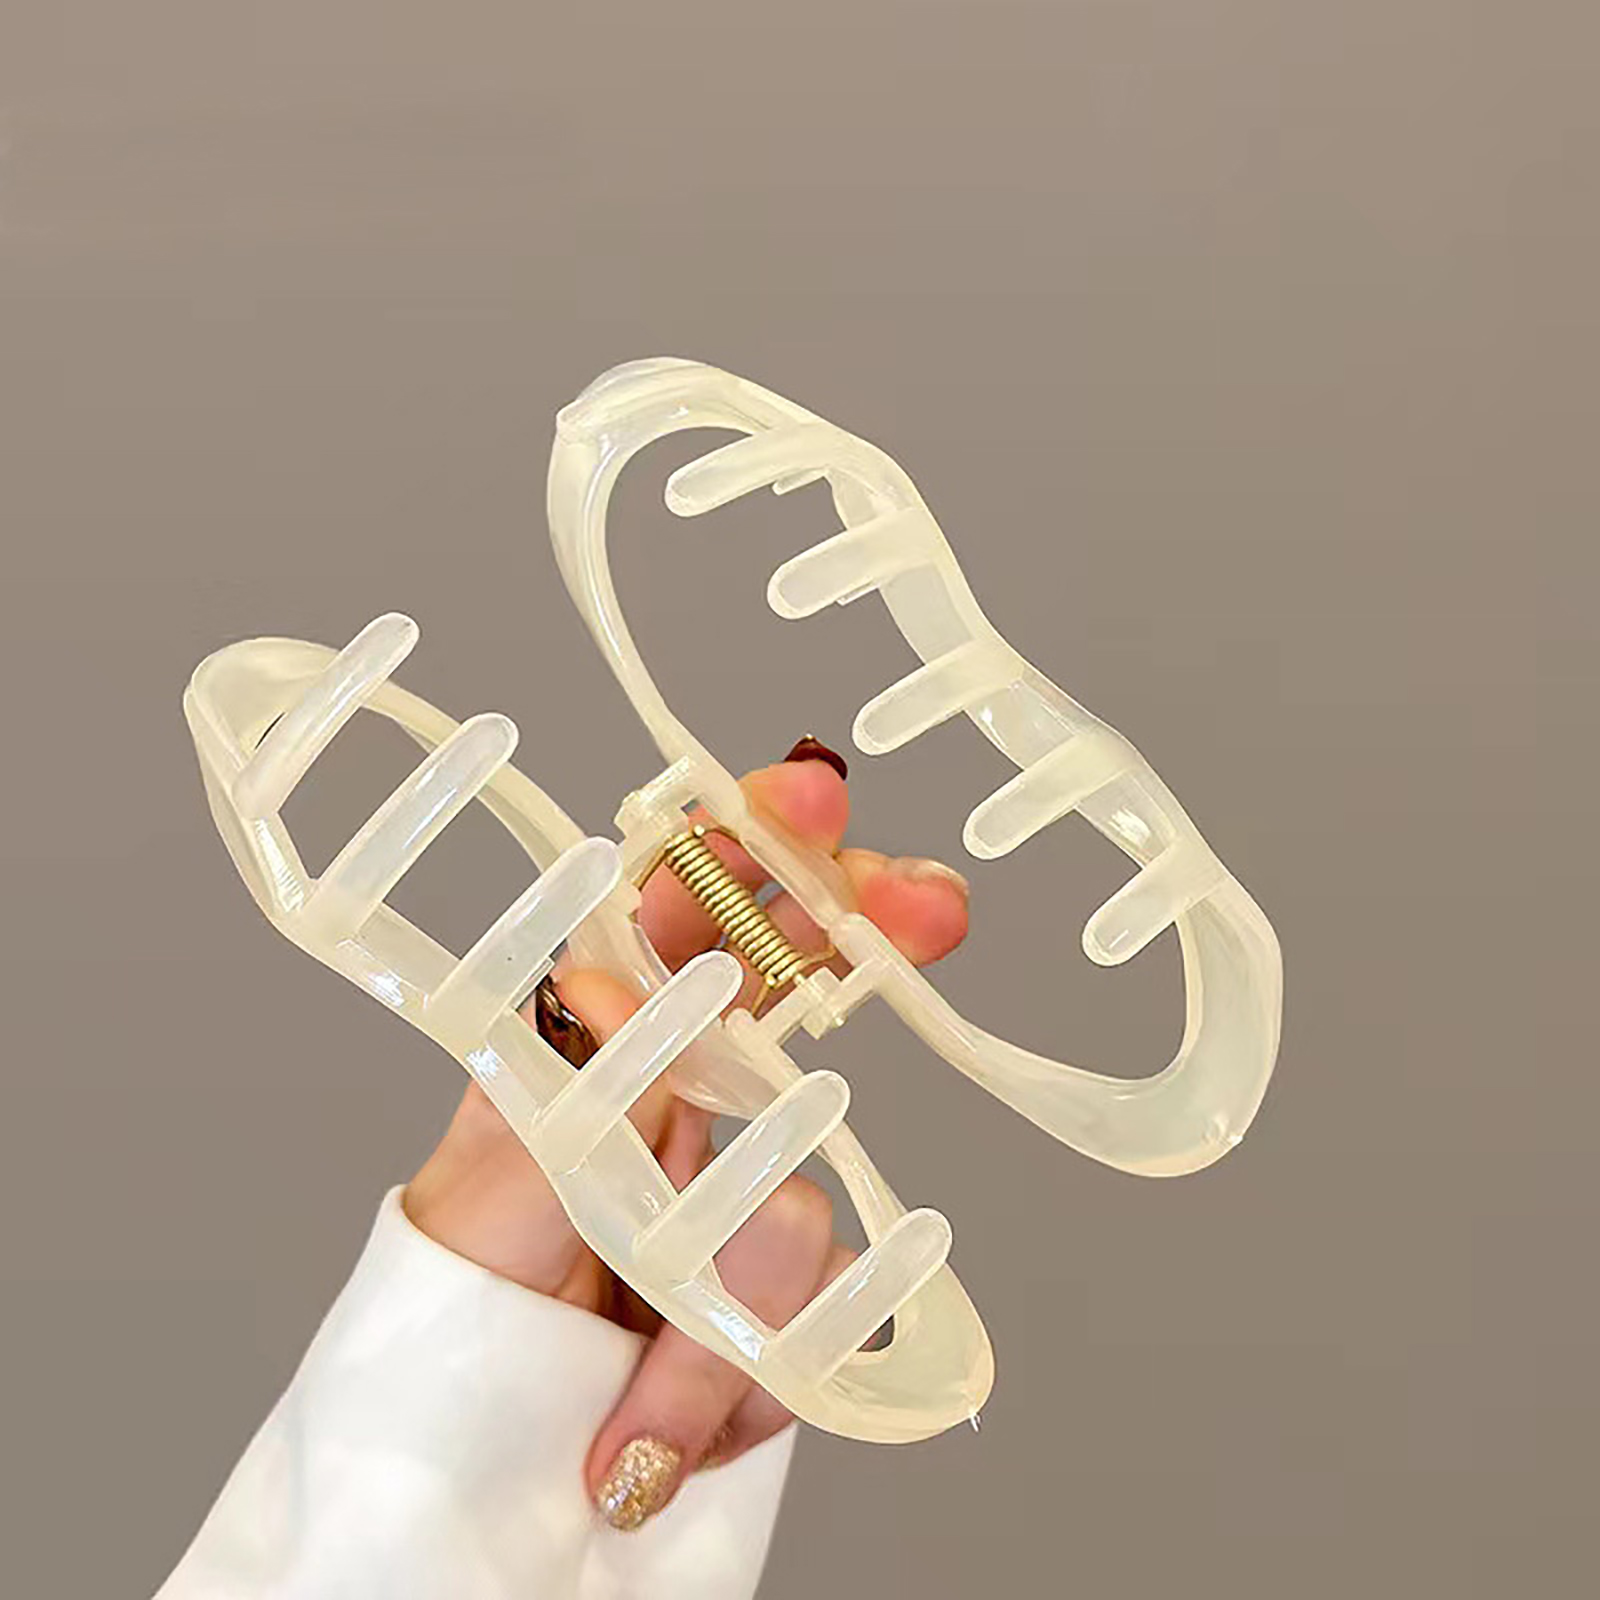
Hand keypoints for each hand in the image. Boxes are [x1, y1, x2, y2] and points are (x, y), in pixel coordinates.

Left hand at [404, 746, 969, 1527]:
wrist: (482, 1481)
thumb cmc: (459, 1313)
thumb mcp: (489, 1200)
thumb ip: (565, 1098)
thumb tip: (603, 984)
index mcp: (602, 1055)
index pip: (684, 919)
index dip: (751, 843)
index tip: (812, 797)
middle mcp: (686, 1106)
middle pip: (797, 997)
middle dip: (859, 944)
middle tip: (928, 902)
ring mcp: (745, 1208)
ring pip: (809, 1212)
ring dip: (722, 1318)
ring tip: (628, 1397)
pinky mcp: (790, 1305)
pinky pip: (827, 1323)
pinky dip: (747, 1390)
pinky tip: (660, 1433)